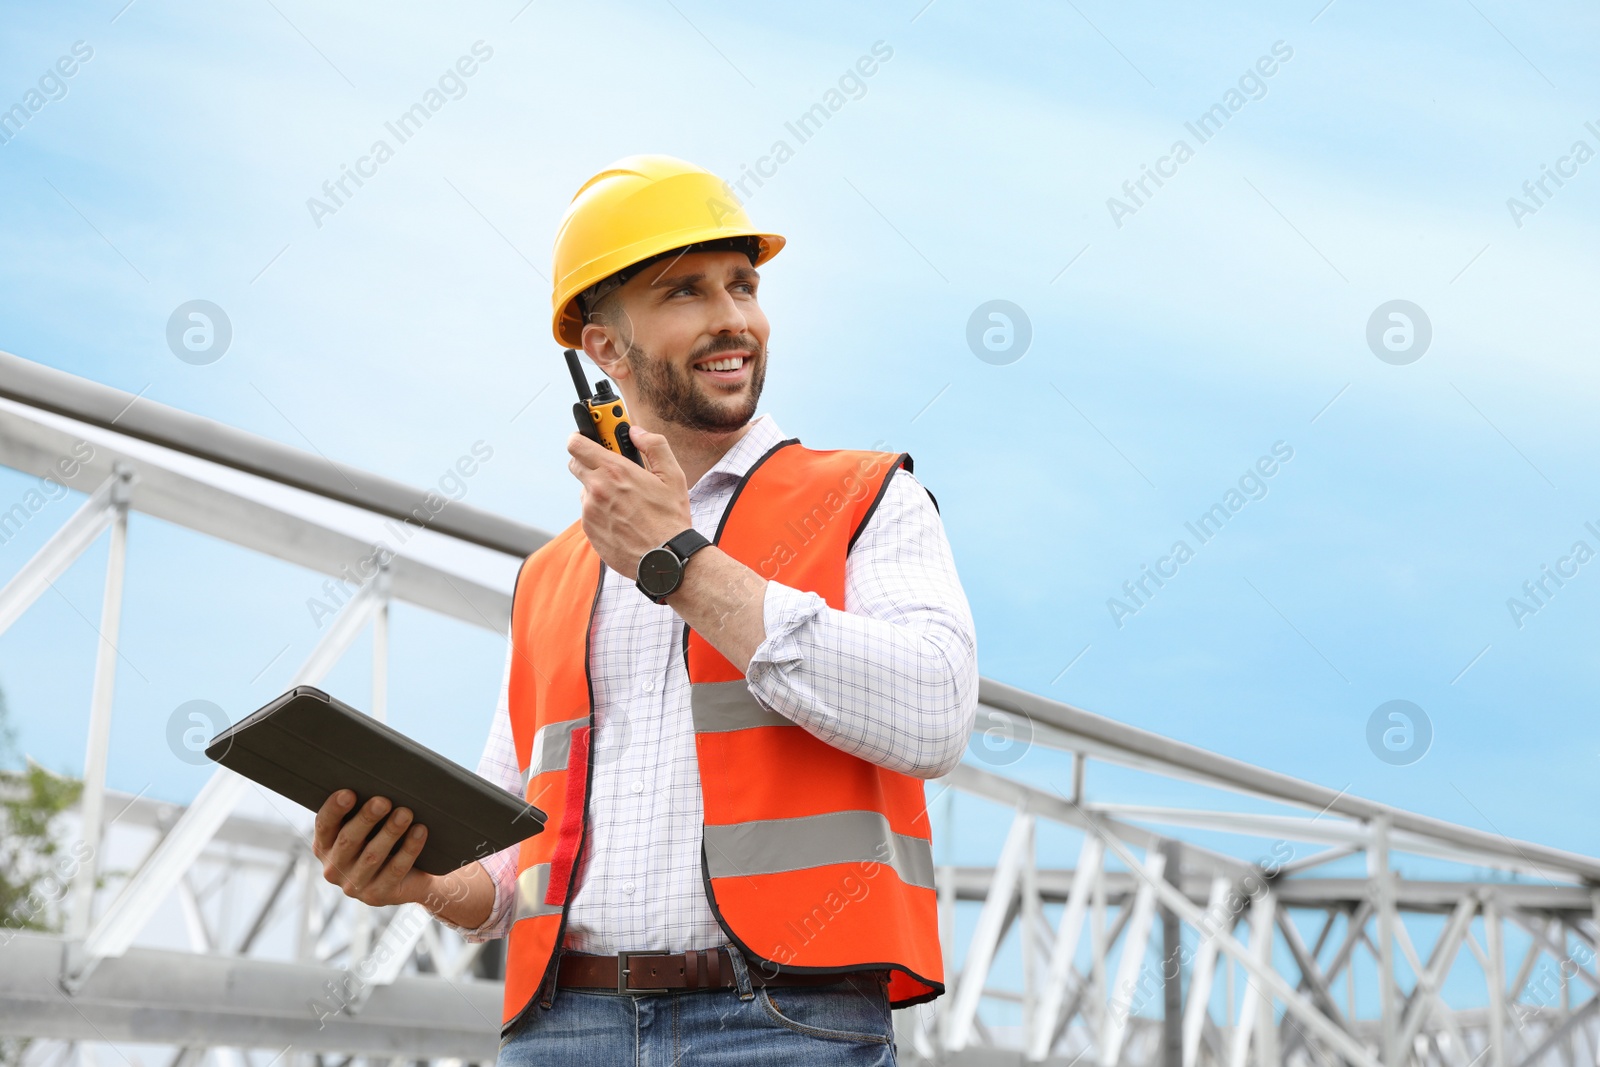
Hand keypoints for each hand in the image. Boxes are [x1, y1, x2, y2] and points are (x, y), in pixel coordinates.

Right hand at [312, 789, 435, 907]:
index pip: (324, 825)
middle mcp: (334, 868)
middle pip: (349, 840)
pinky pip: (395, 870)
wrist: (408, 878)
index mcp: (324, 846)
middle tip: (383, 801)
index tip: (349, 792)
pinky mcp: (378, 896)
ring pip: (373, 856)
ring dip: (390, 832)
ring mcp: (355, 886)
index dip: (334, 809)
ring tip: (405, 813)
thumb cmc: (382, 840)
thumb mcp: (367, 828)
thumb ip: (362, 809)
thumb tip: (377, 778)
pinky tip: (420, 831)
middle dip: (366, 818)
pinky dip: (409, 849)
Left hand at [566, 426, 692, 578]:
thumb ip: (654, 446)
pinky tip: (622, 518)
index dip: (580, 438)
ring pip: (584, 490)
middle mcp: (596, 488)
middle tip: (609, 466)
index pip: (576, 444)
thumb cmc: (670, 518)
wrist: (664, 559)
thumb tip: (637, 432)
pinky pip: (589, 512)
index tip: (589, 438)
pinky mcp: (589, 530)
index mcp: (614, 471)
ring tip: (624, 500)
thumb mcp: (672, 476)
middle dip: (588, 461)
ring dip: (597, 489)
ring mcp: (590, 511)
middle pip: (575, 464)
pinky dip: (600, 511)